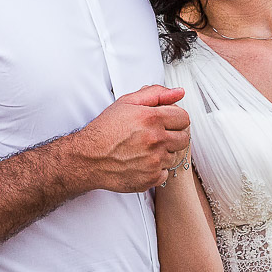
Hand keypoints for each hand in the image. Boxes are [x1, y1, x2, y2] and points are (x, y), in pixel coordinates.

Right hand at [73, 85, 189, 192]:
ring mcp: (154, 161)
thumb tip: (179, 92)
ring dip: (164, 152)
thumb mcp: (127, 103)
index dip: (175, 118)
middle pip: (184, 138)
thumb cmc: (105, 130)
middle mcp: (156, 140)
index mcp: (153, 118)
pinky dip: (156, 169)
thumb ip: (156, 94)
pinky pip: (165, 173)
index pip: (184, 118)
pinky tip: (142, 162)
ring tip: (145, 148)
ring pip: (174, 156)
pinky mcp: (150, 178)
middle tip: (157, 135)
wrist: (88, 158)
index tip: (166, 122)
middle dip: (173, 135)